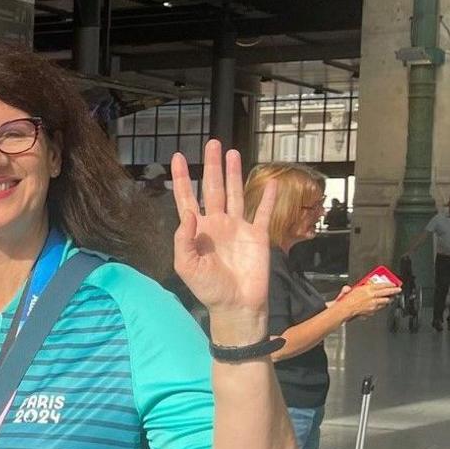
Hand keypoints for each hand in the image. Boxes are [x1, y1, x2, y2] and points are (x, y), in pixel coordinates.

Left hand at [170, 141, 270, 325]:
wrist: (236, 305)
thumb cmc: (208, 289)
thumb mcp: (186, 266)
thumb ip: (183, 239)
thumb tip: (188, 212)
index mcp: (197, 231)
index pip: (187, 198)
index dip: (183, 178)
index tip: (179, 157)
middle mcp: (217, 224)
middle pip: (213, 188)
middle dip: (212, 166)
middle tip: (211, 143)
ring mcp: (238, 228)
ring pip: (235, 193)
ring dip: (234, 173)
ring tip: (232, 152)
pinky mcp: (258, 235)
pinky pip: (263, 212)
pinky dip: (267, 198)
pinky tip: (270, 183)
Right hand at [335, 280, 400, 319]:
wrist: (344, 310)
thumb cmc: (345, 301)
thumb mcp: (347, 291)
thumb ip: (349, 288)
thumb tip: (348, 288)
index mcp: (368, 289)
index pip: (382, 285)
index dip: (390, 284)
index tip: (393, 284)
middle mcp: (372, 295)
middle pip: (387, 292)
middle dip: (394, 291)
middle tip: (398, 290)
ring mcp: (374, 304)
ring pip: (386, 301)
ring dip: (389, 299)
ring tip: (391, 298)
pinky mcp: (373, 310)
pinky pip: (380, 308)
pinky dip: (382, 306)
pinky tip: (382, 305)